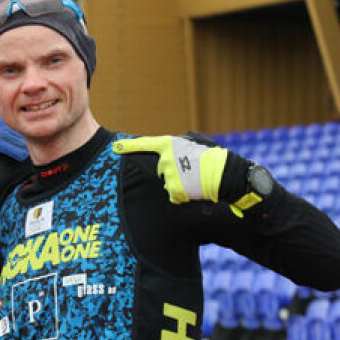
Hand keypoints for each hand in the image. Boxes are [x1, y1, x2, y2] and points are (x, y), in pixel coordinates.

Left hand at [112, 134, 228, 203]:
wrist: (225, 173)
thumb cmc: (211, 157)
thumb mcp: (192, 144)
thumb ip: (175, 149)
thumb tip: (166, 155)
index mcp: (169, 144)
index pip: (145, 144)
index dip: (128, 146)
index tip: (114, 147)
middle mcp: (165, 159)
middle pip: (160, 170)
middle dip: (172, 173)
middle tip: (191, 170)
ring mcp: (168, 175)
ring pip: (167, 184)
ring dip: (179, 185)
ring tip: (195, 179)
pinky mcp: (173, 190)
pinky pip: (174, 196)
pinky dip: (183, 195)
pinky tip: (195, 189)